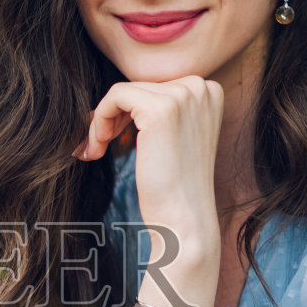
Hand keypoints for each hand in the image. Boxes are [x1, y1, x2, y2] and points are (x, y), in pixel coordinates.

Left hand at [74, 77, 221, 249]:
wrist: (184, 220)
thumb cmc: (175, 187)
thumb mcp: (175, 137)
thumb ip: (161, 109)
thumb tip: (121, 93)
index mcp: (210, 91)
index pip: (155, 87)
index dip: (128, 112)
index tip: (114, 139)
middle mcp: (201, 87)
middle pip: (138, 87)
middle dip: (113, 116)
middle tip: (98, 147)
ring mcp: (183, 95)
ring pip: (122, 92)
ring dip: (102, 121)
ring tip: (96, 150)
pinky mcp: (160, 109)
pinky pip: (114, 97)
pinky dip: (99, 120)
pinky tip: (99, 147)